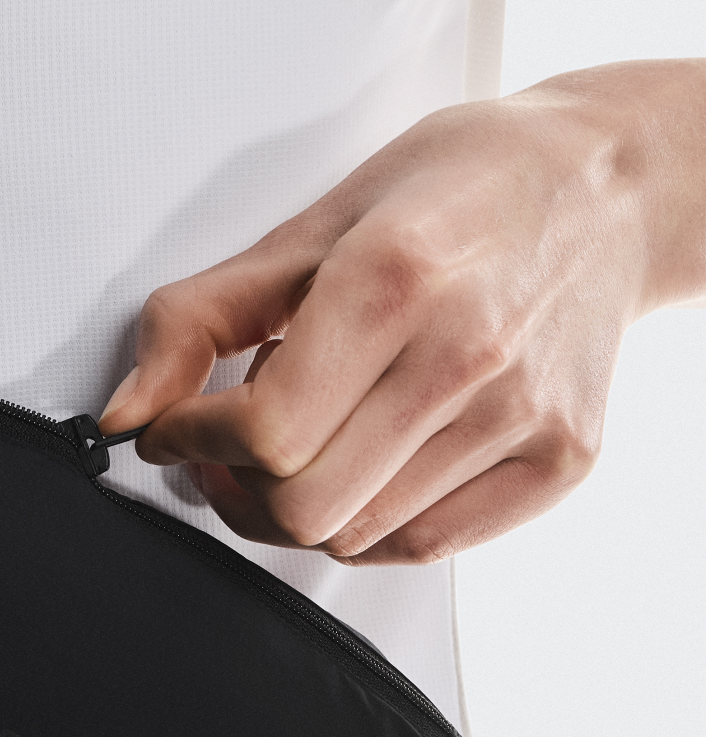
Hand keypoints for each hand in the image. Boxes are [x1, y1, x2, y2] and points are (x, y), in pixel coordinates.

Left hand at [100, 61, 705, 563]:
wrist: (609, 190)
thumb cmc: (462, 191)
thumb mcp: (316, 223)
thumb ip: (204, 317)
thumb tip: (128, 409)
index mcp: (395, 280)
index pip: (263, 430)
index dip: (192, 441)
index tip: (174, 426)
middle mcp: (467, 356)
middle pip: (301, 505)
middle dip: (235, 486)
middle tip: (228, 446)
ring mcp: (521, 418)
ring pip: (352, 535)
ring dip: (298, 502)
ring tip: (314, 430)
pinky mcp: (558, 462)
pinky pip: (420, 546)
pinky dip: (366, 523)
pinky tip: (365, 462)